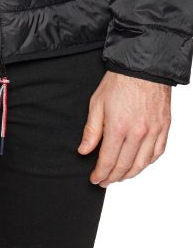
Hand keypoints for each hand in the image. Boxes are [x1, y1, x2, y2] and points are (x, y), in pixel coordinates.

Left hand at [77, 70, 170, 186]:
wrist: (144, 67)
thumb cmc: (120, 81)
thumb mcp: (97, 102)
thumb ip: (92, 130)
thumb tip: (84, 150)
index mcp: (119, 127)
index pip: (108, 160)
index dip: (100, 173)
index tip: (95, 178)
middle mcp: (138, 133)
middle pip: (124, 166)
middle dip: (112, 177)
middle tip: (104, 181)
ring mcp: (153, 131)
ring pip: (142, 164)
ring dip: (129, 174)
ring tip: (119, 177)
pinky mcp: (164, 127)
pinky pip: (157, 153)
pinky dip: (147, 163)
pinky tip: (139, 164)